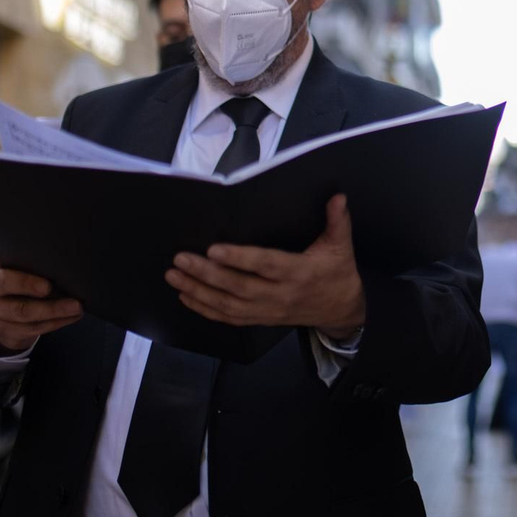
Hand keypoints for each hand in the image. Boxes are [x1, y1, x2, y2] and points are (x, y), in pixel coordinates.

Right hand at [0, 251, 81, 352]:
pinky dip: (55, 322)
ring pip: (23, 314)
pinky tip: (72, 316)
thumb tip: (62, 253)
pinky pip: (31, 328)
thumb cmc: (16, 272)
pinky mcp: (5, 329)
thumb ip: (30, 256)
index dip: (24, 281)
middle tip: (70, 298)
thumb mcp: (15, 260)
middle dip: (39, 295)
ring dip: (54, 312)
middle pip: (12, 294)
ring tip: (77, 307)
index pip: (4, 270)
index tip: (48, 285)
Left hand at [167, 193, 364, 333]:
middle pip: (238, 287)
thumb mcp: (342, 246)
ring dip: (198, 291)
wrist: (341, 309)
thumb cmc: (338, 273)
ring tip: (174, 276)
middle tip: (180, 259)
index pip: (265, 265)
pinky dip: (205, 309)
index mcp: (298, 273)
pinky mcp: (260, 320)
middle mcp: (279, 294)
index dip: (239, 258)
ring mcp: (267, 310)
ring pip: (227, 305)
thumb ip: (338, 220)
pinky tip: (186, 296)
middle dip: (206, 274)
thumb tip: (337, 196)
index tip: (214, 249)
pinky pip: (229, 318)